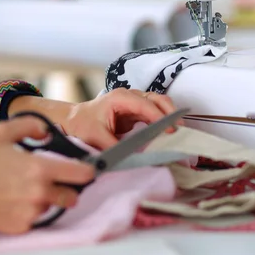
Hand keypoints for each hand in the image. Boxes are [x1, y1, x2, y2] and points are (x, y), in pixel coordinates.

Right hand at [0, 117, 93, 234]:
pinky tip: (14, 200)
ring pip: (51, 207)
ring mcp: (29, 213)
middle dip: (67, 189)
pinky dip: (29, 212)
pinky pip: (34, 219)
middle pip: (71, 197)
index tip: (86, 169)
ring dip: (46, 200)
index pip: (81, 174)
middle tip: (54, 181)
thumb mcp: (2, 132)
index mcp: (40, 169)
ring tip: (25, 189)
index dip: (86, 170)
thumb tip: (44, 131)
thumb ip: (29, 127)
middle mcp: (39, 194)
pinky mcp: (18, 227)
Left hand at [62, 88, 180, 149]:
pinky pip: (156, 112)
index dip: (160, 117)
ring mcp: (135, 101)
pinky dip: (165, 120)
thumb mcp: (94, 138)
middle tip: (180, 130)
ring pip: (160, 103)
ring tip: (179, 131)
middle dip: (171, 113)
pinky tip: (169, 132)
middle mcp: (130, 96)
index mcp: (119, 98)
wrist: (74, 120)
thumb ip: (114, 147)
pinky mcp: (137, 110)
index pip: (146, 105)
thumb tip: (131, 158)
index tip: (171, 131)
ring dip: (170, 116)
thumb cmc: (81, 125)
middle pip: (157, 99)